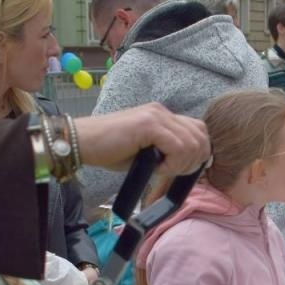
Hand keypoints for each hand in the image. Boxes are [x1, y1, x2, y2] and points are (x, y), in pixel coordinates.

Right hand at [73, 103, 209, 178]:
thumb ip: (168, 151)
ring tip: (161, 170)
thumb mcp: (147, 151)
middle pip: (201, 137)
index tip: (181, 170)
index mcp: (163, 115)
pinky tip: (156, 167)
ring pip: (192, 143)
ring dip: (180, 164)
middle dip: (193, 161)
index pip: (199, 131)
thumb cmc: (110, 150)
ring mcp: (156, 115)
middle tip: (172, 172)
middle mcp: (162, 111)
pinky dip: (171, 164)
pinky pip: (178, 147)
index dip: (197, 154)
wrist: (83, 143)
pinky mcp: (149, 124)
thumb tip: (190, 164)